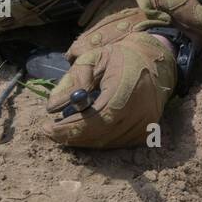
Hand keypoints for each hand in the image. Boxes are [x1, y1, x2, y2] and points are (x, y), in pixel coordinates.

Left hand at [44, 32, 176, 148]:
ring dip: (83, 138)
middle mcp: (141, 109)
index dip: (71, 126)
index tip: (47, 127)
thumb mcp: (93, 59)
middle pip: (101, 134)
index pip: (97, 117)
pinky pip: (115, 143)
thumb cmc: (120, 58)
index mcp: (127, 86)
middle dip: (71, 135)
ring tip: (68, 125)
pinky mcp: (146, 132)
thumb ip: (72, 80)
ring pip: (106, 142)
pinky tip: (88, 127)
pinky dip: (97, 139)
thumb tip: (52, 107)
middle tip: (51, 130)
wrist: (154, 62)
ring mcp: (146, 123)